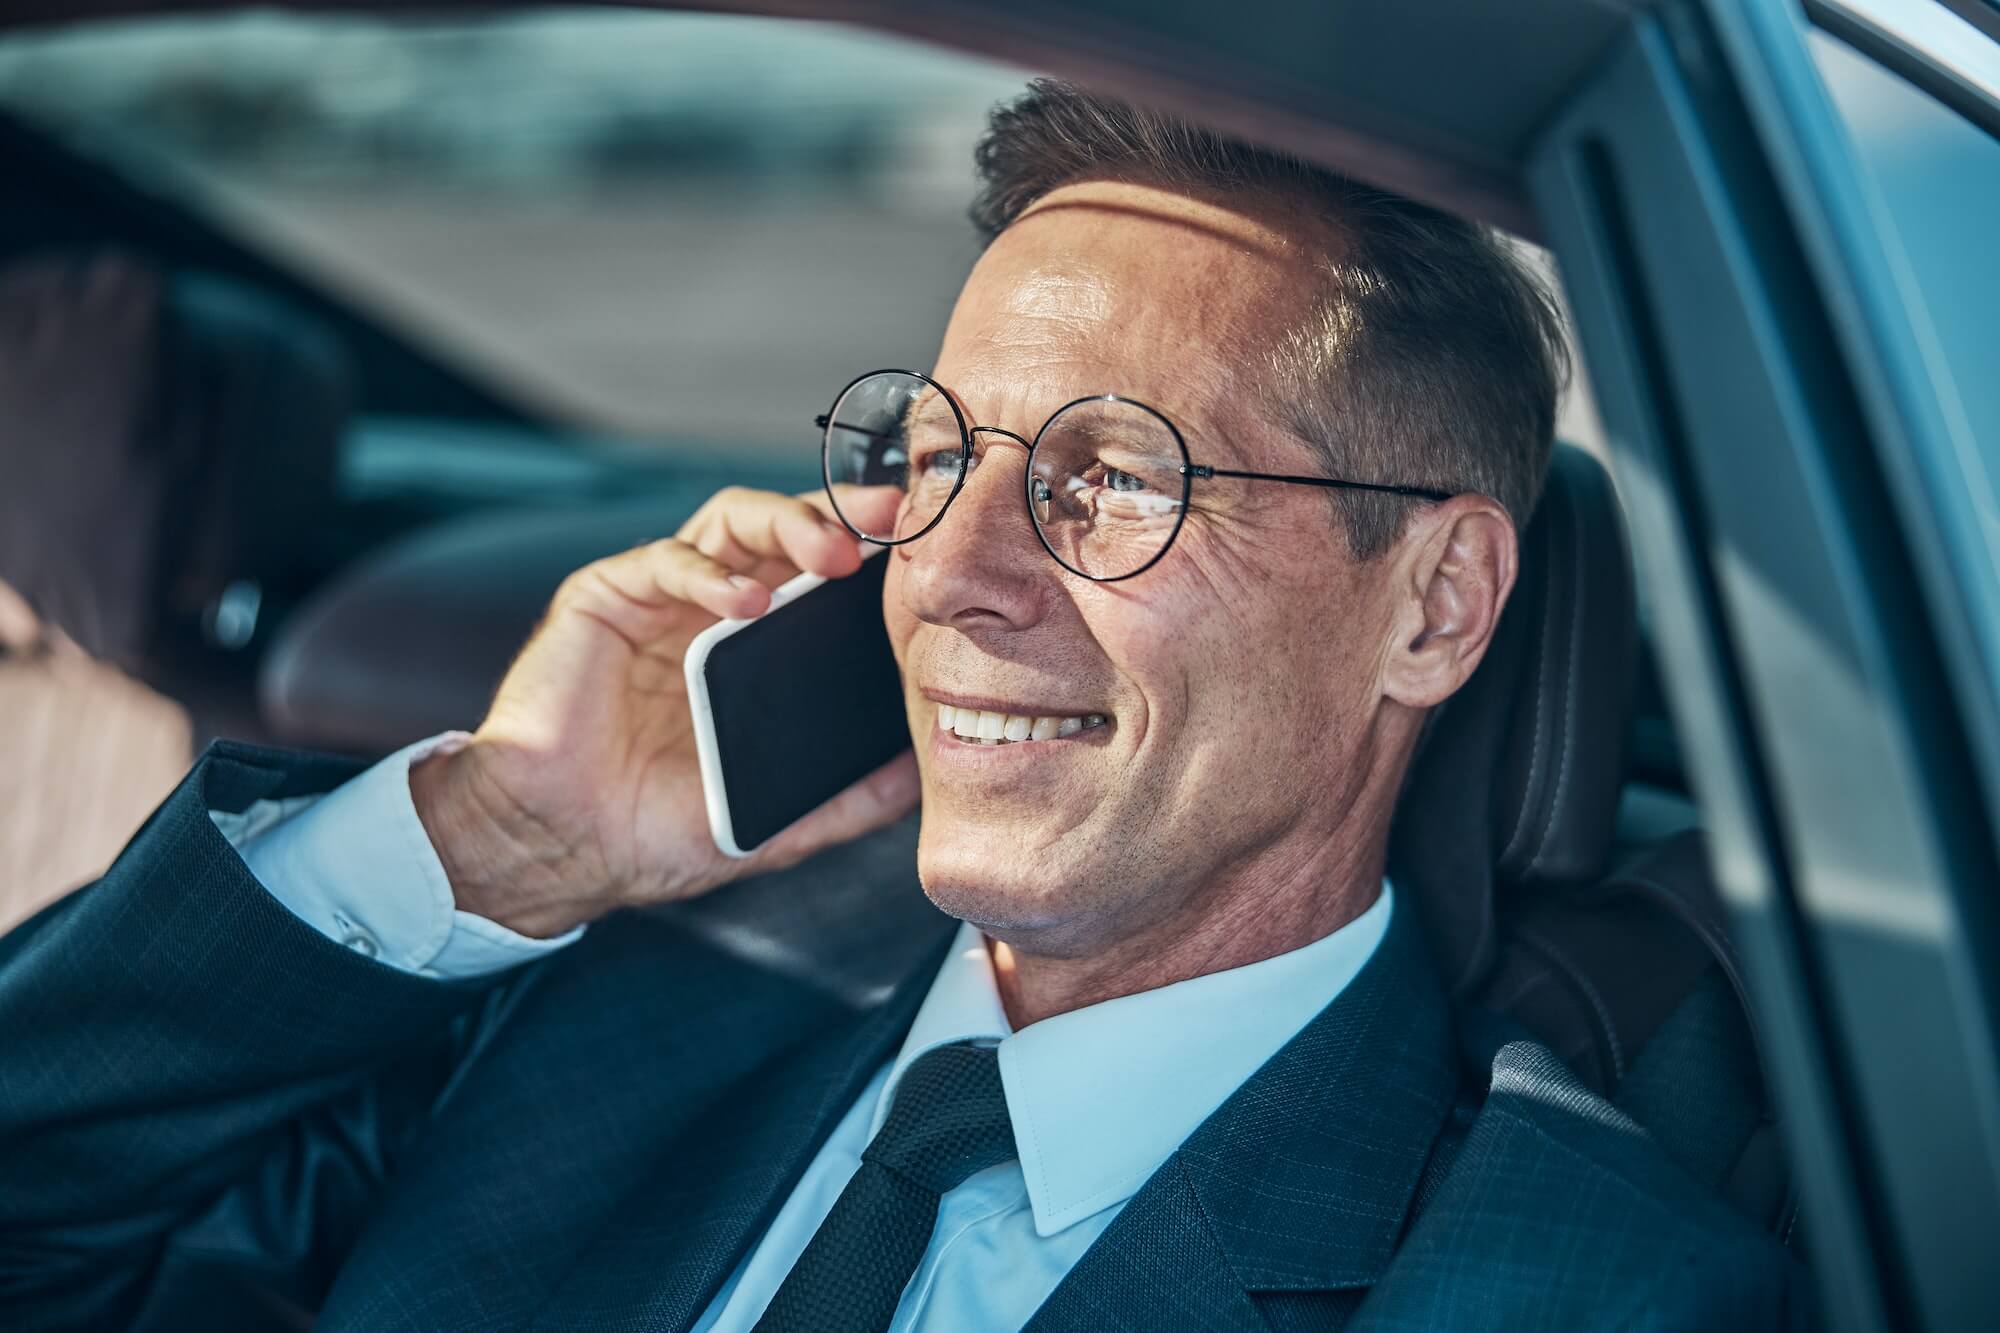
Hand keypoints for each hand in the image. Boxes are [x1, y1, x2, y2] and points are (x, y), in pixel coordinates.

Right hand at [409, 485, 915, 936]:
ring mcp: (659, 598)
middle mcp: (711, 607)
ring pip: (731, 522)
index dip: (871, 551)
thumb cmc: (654, 830)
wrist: (560, 849)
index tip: (925, 548)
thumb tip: (917, 776)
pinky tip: (745, 601)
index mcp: (755, 647)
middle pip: (785, 530)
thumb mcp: (773, 819)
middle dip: (842, 516)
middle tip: (891, 526)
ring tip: (831, 554)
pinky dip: (709, 573)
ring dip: (787, 523)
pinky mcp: (604, 597)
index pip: (821, 575)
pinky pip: (664, 563)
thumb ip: (845, 799)